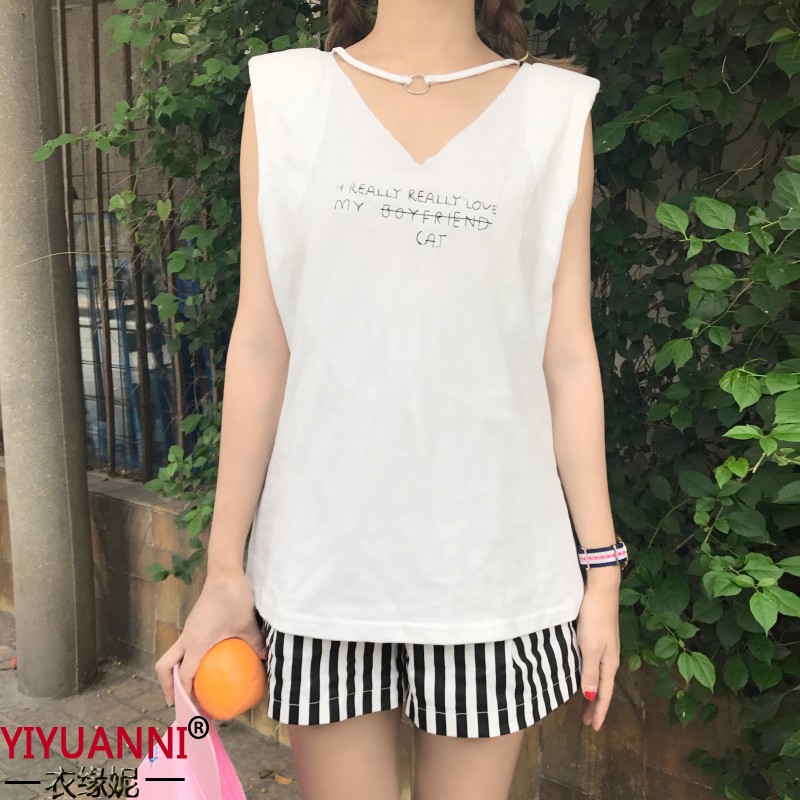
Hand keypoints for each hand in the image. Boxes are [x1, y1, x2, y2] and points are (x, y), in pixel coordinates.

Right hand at [154, 568, 266, 705]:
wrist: (224, 573)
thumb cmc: (234, 599)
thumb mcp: (247, 625)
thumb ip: (255, 644)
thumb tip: (266, 659)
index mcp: (196, 644)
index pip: (184, 676)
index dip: (186, 695)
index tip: (194, 710)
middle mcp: (186, 638)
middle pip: (164, 667)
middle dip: (167, 687)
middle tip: (179, 702)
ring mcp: (187, 629)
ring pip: (171, 656)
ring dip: (174, 672)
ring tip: (187, 687)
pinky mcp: (193, 623)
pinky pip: (182, 646)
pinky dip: (185, 659)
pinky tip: (203, 663)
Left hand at [576, 571, 620, 731]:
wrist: (600, 591)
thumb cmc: (594, 619)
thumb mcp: (590, 648)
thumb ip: (590, 672)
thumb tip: (591, 697)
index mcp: (609, 663)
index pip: (604, 694)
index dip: (599, 711)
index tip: (593, 728)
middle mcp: (609, 658)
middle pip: (603, 687)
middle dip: (596, 705)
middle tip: (587, 722)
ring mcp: (605, 647)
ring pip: (599, 676)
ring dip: (593, 692)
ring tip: (585, 704)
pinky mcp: (599, 638)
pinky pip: (595, 665)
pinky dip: (590, 676)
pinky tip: (584, 675)